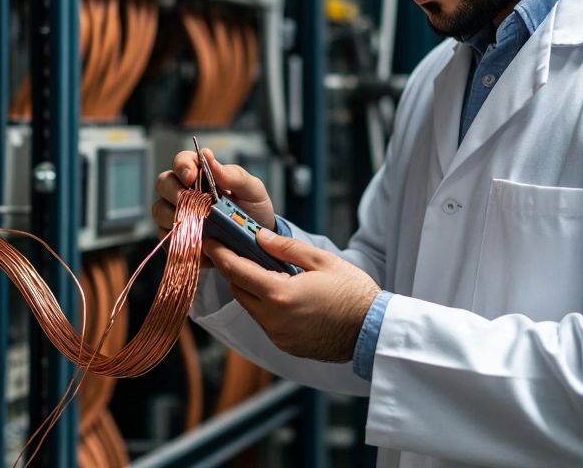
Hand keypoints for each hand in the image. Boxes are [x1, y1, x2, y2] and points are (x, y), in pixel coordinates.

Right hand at [153, 148, 276, 231]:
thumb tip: (209, 158)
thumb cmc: (253, 211)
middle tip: (189, 202)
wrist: (256, 243)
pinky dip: (177, 239)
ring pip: (159, 210)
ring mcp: (177, 215)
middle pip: (164, 183)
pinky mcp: (176, 238)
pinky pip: (165, 237)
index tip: (191, 176)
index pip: (182, 161)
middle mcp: (184, 191)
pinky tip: (196, 241)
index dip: (182, 166)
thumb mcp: (253, 191)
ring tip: (196, 224)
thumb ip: (233, 175)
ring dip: (173, 216)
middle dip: (173, 191)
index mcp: (202, 174)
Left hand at [206, 228, 379, 362]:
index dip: (220, 254)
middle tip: (232, 250)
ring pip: (251, 307)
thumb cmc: (353, 293)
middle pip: (239, 290)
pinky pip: (265, 322)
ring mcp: (278, 336)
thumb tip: (260, 237)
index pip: (237, 271)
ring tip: (259, 269)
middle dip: (233, 270)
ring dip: (249, 289)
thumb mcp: (322, 261)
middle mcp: (272, 319)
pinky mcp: (285, 345)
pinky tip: (279, 293)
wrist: (372, 332)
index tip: (210, 242)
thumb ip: (286, 248)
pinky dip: (264, 306)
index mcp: (279, 295)